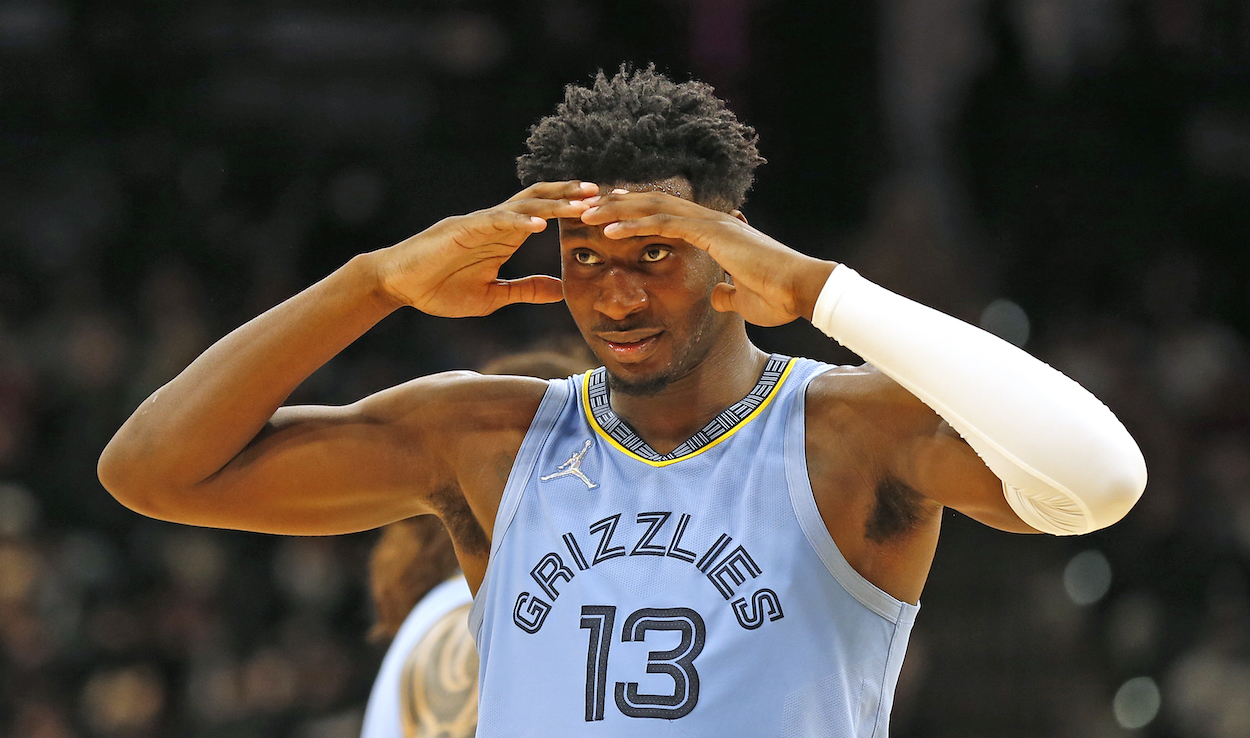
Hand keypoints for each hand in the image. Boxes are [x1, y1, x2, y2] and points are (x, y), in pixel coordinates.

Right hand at [377, 181, 597, 316]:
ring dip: (554, 202)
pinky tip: (538, 224)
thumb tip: (560, 290)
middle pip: (539, 200)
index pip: (543, 214)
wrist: (399, 285)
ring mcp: (479, 223)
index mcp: (504, 236)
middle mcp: (496, 223)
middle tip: (603, 194)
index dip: (570, 209)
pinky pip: (494, 221)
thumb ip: (526, 290)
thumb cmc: (440, 288)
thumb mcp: (494, 296)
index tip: (601, 209)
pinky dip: (517, 221)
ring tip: (581, 202)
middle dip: (571, 196)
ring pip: (522, 204)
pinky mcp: (461, 229)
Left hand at [579, 190, 835, 325]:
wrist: (803, 291)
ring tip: (586, 214)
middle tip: (587, 207)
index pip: (668, 215)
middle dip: (619, 205)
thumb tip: (717, 296)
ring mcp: (711, 223)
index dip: (638, 213)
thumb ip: (727, 294)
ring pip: (653, 207)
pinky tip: (608, 230)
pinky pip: (664, 224)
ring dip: (617, 210)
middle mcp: (711, 220)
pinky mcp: (711, 233)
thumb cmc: (779, 297)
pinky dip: (634, 224)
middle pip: (655, 203)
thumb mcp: (743, 300)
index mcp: (716, 232)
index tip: (611, 215)